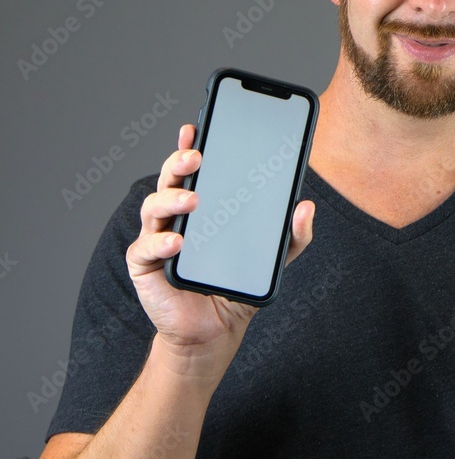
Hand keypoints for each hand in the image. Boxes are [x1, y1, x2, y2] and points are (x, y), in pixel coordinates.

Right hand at [126, 124, 314, 363]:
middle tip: (197, 155)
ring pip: (153, 206)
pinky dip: (160, 242)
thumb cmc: (235, 286)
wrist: (213, 331)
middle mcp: (175, 216)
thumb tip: (306, 206)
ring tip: (193, 199)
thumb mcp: (272, 259)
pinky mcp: (145, 266)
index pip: (194, 169)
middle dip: (180, 160)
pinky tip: (176, 241)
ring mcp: (157, 238)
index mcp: (202, 206)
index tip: (197, 126)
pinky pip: (145, 248)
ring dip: (171, 197)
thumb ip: (292, 235)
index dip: (191, 144)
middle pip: (170, 178)